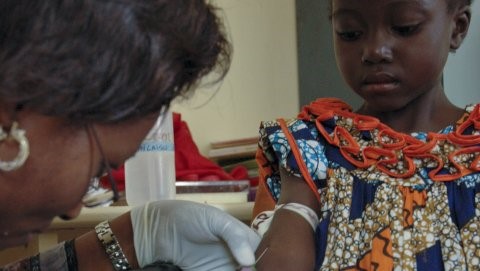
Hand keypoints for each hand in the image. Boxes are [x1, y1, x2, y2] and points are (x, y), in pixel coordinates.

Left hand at [130, 200, 259, 270]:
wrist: (157, 230)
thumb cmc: (189, 217)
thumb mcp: (215, 220)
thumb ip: (234, 236)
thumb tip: (249, 261)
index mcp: (244, 238)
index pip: (263, 253)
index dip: (264, 262)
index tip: (257, 267)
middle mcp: (238, 256)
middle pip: (254, 268)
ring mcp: (225, 268)